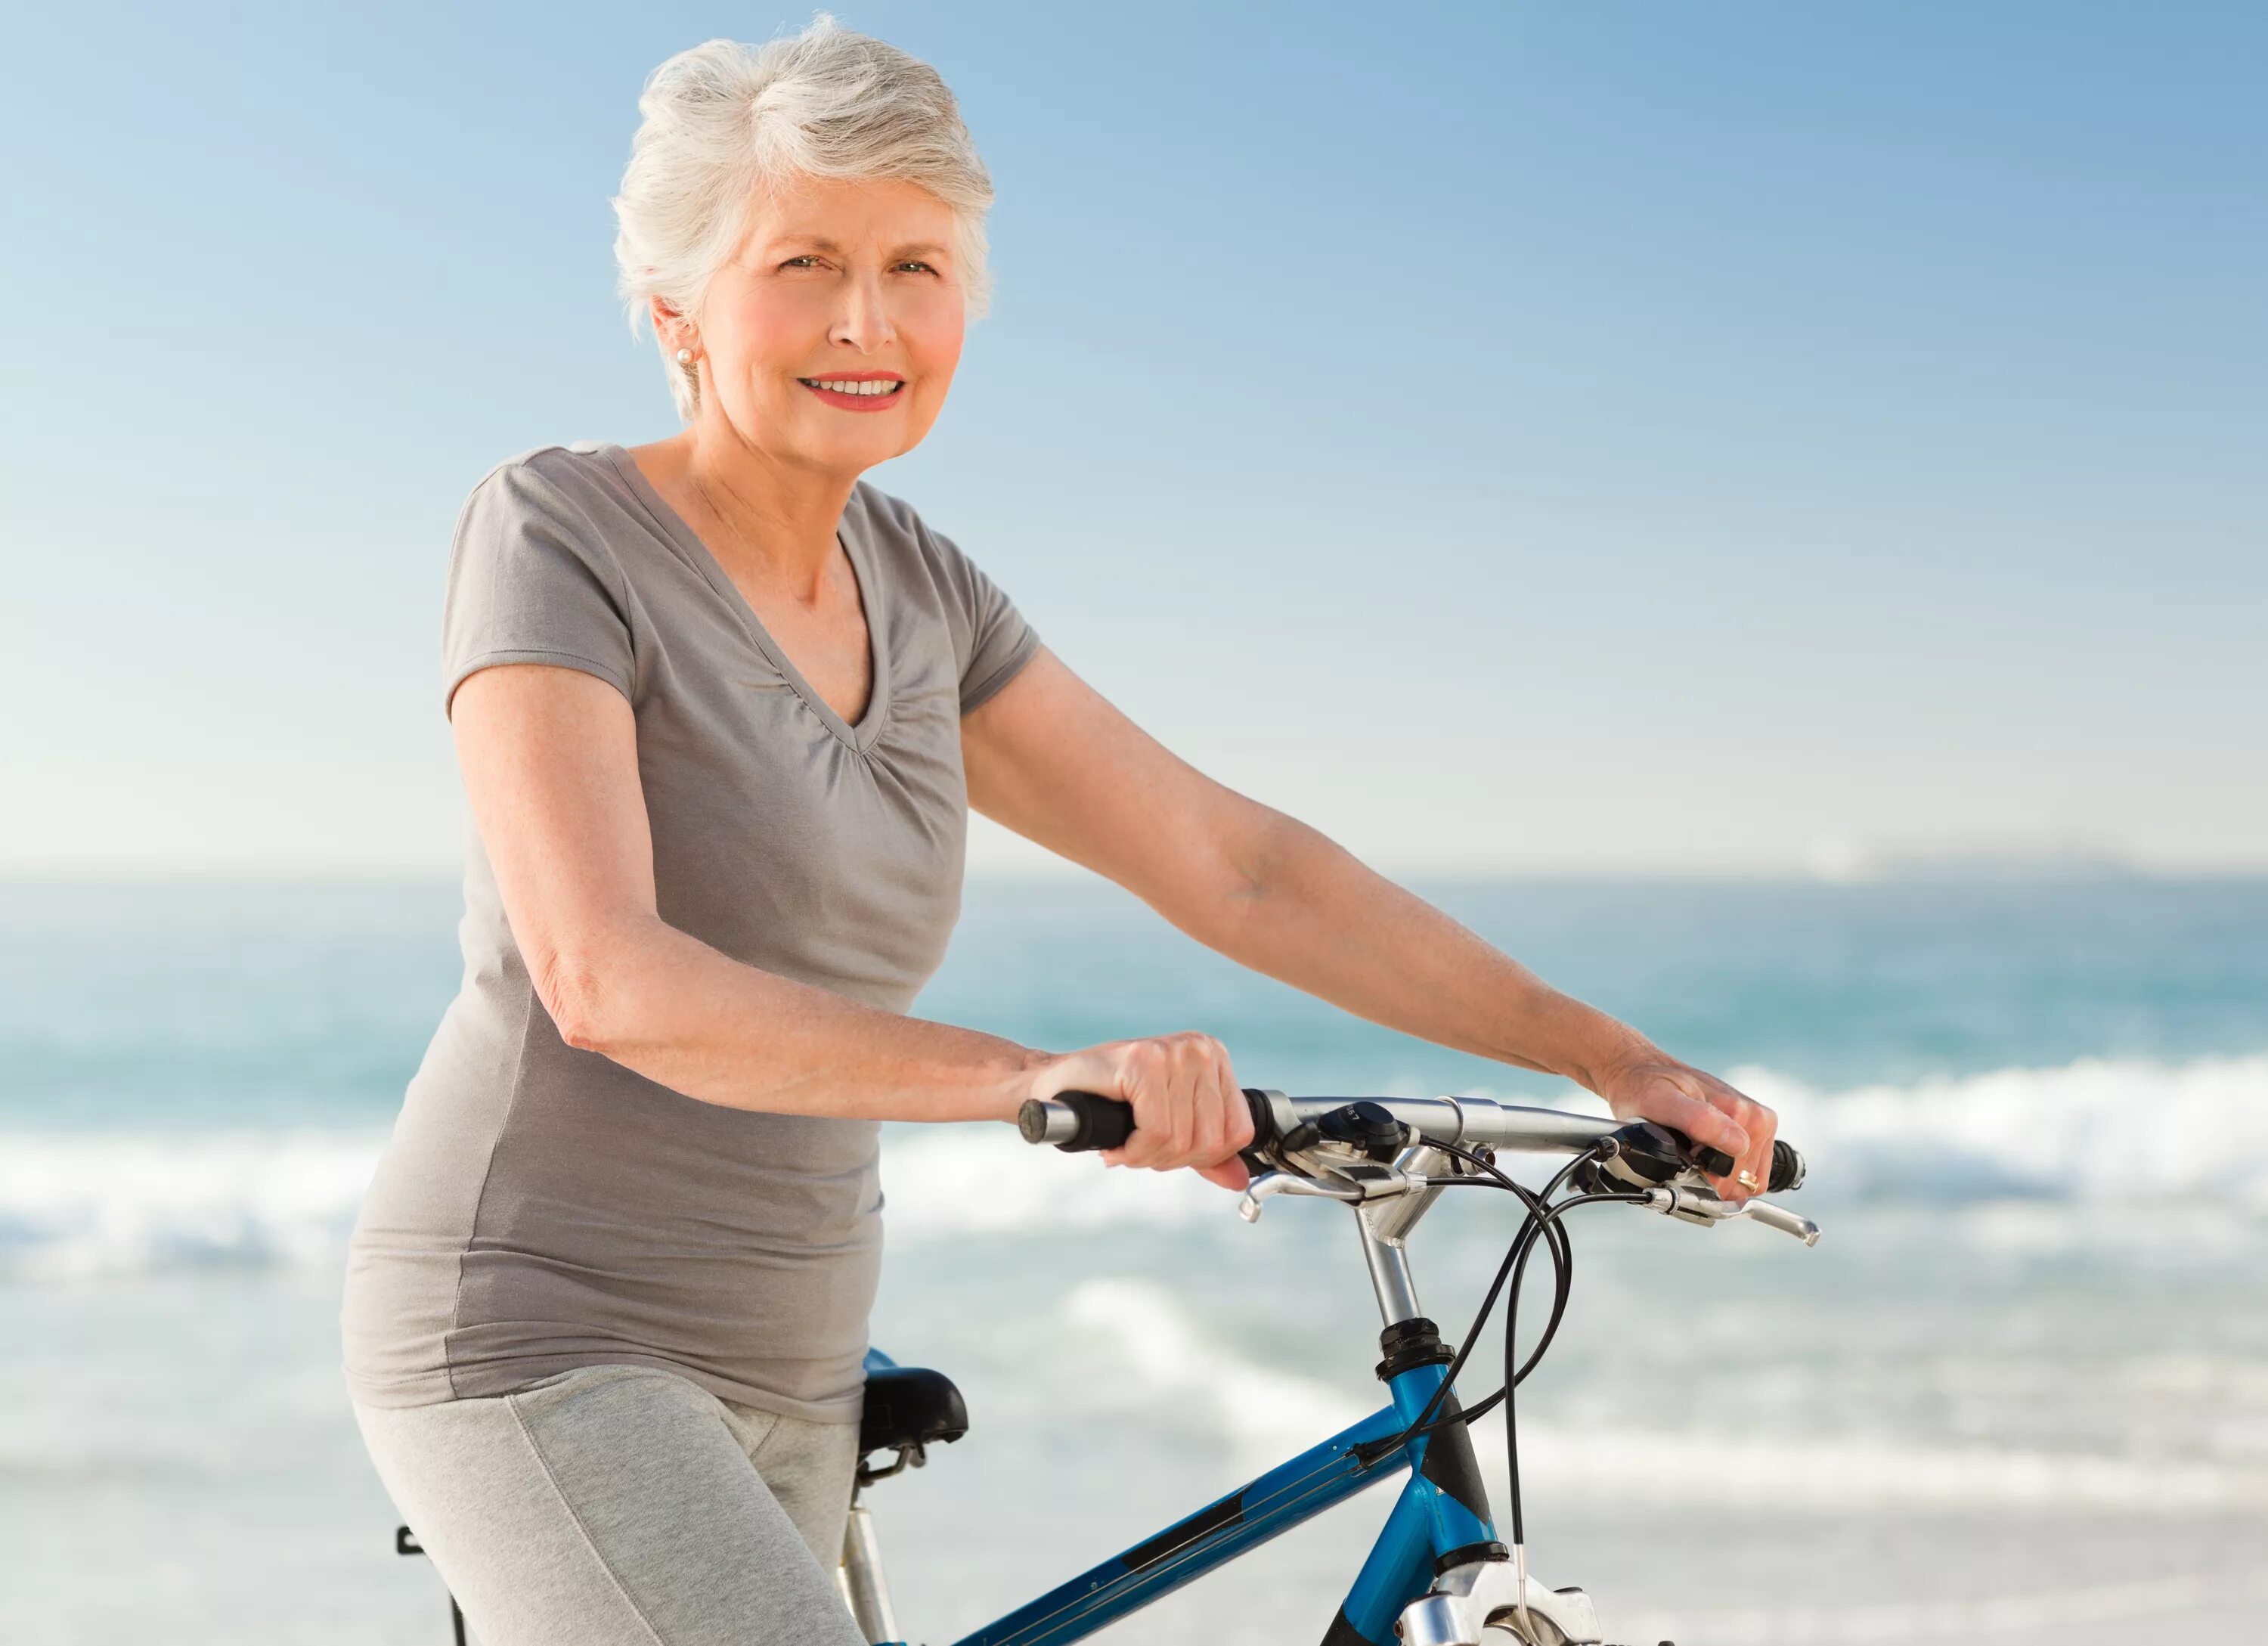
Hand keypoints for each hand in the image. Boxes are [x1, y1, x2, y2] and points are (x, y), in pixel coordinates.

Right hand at [1032, 1031, 1255, 1190]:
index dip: (1202, 1157)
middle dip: (1170, 1160)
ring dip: (1148, 1157)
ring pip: (1182, 1140)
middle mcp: (1200, 1049)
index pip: (1238, 1133)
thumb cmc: (1110, 1103)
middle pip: (1211, 1141)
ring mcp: (1174, 1052)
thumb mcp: (1170, 1125)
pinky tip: (1117, 1143)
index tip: (1166, 1150)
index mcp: (1214, 1058)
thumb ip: (1207, 1151)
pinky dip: (1134, 1151)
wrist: (1054, 1089)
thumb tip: (1239, 1179)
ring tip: (1127, 1144)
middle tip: (1139, 1148)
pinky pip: (1156, 1133)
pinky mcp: (1145, 1062)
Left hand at [1595, 1049, 1777, 1204]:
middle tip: (1682, 1154)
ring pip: (1742, 1181)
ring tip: (1690, 1152)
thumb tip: (1737, 1144)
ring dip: (1715, 1176)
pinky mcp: (1749, 1134)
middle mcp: (1756, 1119)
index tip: (1682, 1160)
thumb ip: (1699, 1120)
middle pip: (1740, 1182)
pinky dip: (1721, 1173)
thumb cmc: (1647, 1086)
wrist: (1641, 1072)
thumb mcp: (1661, 1101)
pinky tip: (1700, 1155)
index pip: (1736, 1178)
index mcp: (1745, 1113)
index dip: (1704, 1179)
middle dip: (1709, 1178)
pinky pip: (1743, 1173)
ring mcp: (1755, 1127)